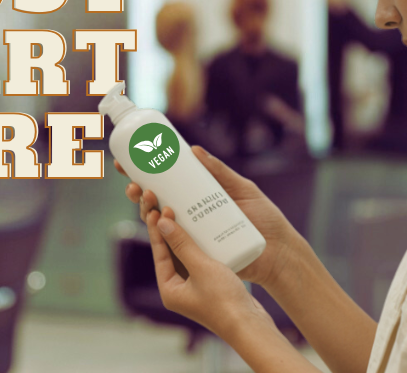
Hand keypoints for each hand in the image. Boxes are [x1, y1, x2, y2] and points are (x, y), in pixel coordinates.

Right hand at [115, 145, 302, 288]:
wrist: (280, 253)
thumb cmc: (265, 220)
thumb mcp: (243, 189)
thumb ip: (221, 172)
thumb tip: (195, 150)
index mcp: (199, 199)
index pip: (167, 185)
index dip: (144, 175)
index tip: (126, 163)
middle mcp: (192, 217)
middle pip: (157, 204)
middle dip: (138, 193)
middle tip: (133, 184)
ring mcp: (193, 237)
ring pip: (160, 224)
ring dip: (145, 210)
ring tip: (146, 197)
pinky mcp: (198, 255)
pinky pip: (174, 246)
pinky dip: (161, 233)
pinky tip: (155, 220)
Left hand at [146, 208, 276, 337]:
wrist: (250, 325)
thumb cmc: (224, 301)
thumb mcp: (201, 267)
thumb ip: (182, 244)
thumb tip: (161, 223)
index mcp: (169, 289)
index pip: (159, 252)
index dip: (157, 229)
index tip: (157, 209)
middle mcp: (178, 289)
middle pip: (169, 252)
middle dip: (169, 229)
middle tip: (167, 205)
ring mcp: (193, 288)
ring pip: (184, 254)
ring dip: (184, 234)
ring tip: (183, 211)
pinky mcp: (209, 285)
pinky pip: (199, 259)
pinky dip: (199, 244)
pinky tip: (203, 228)